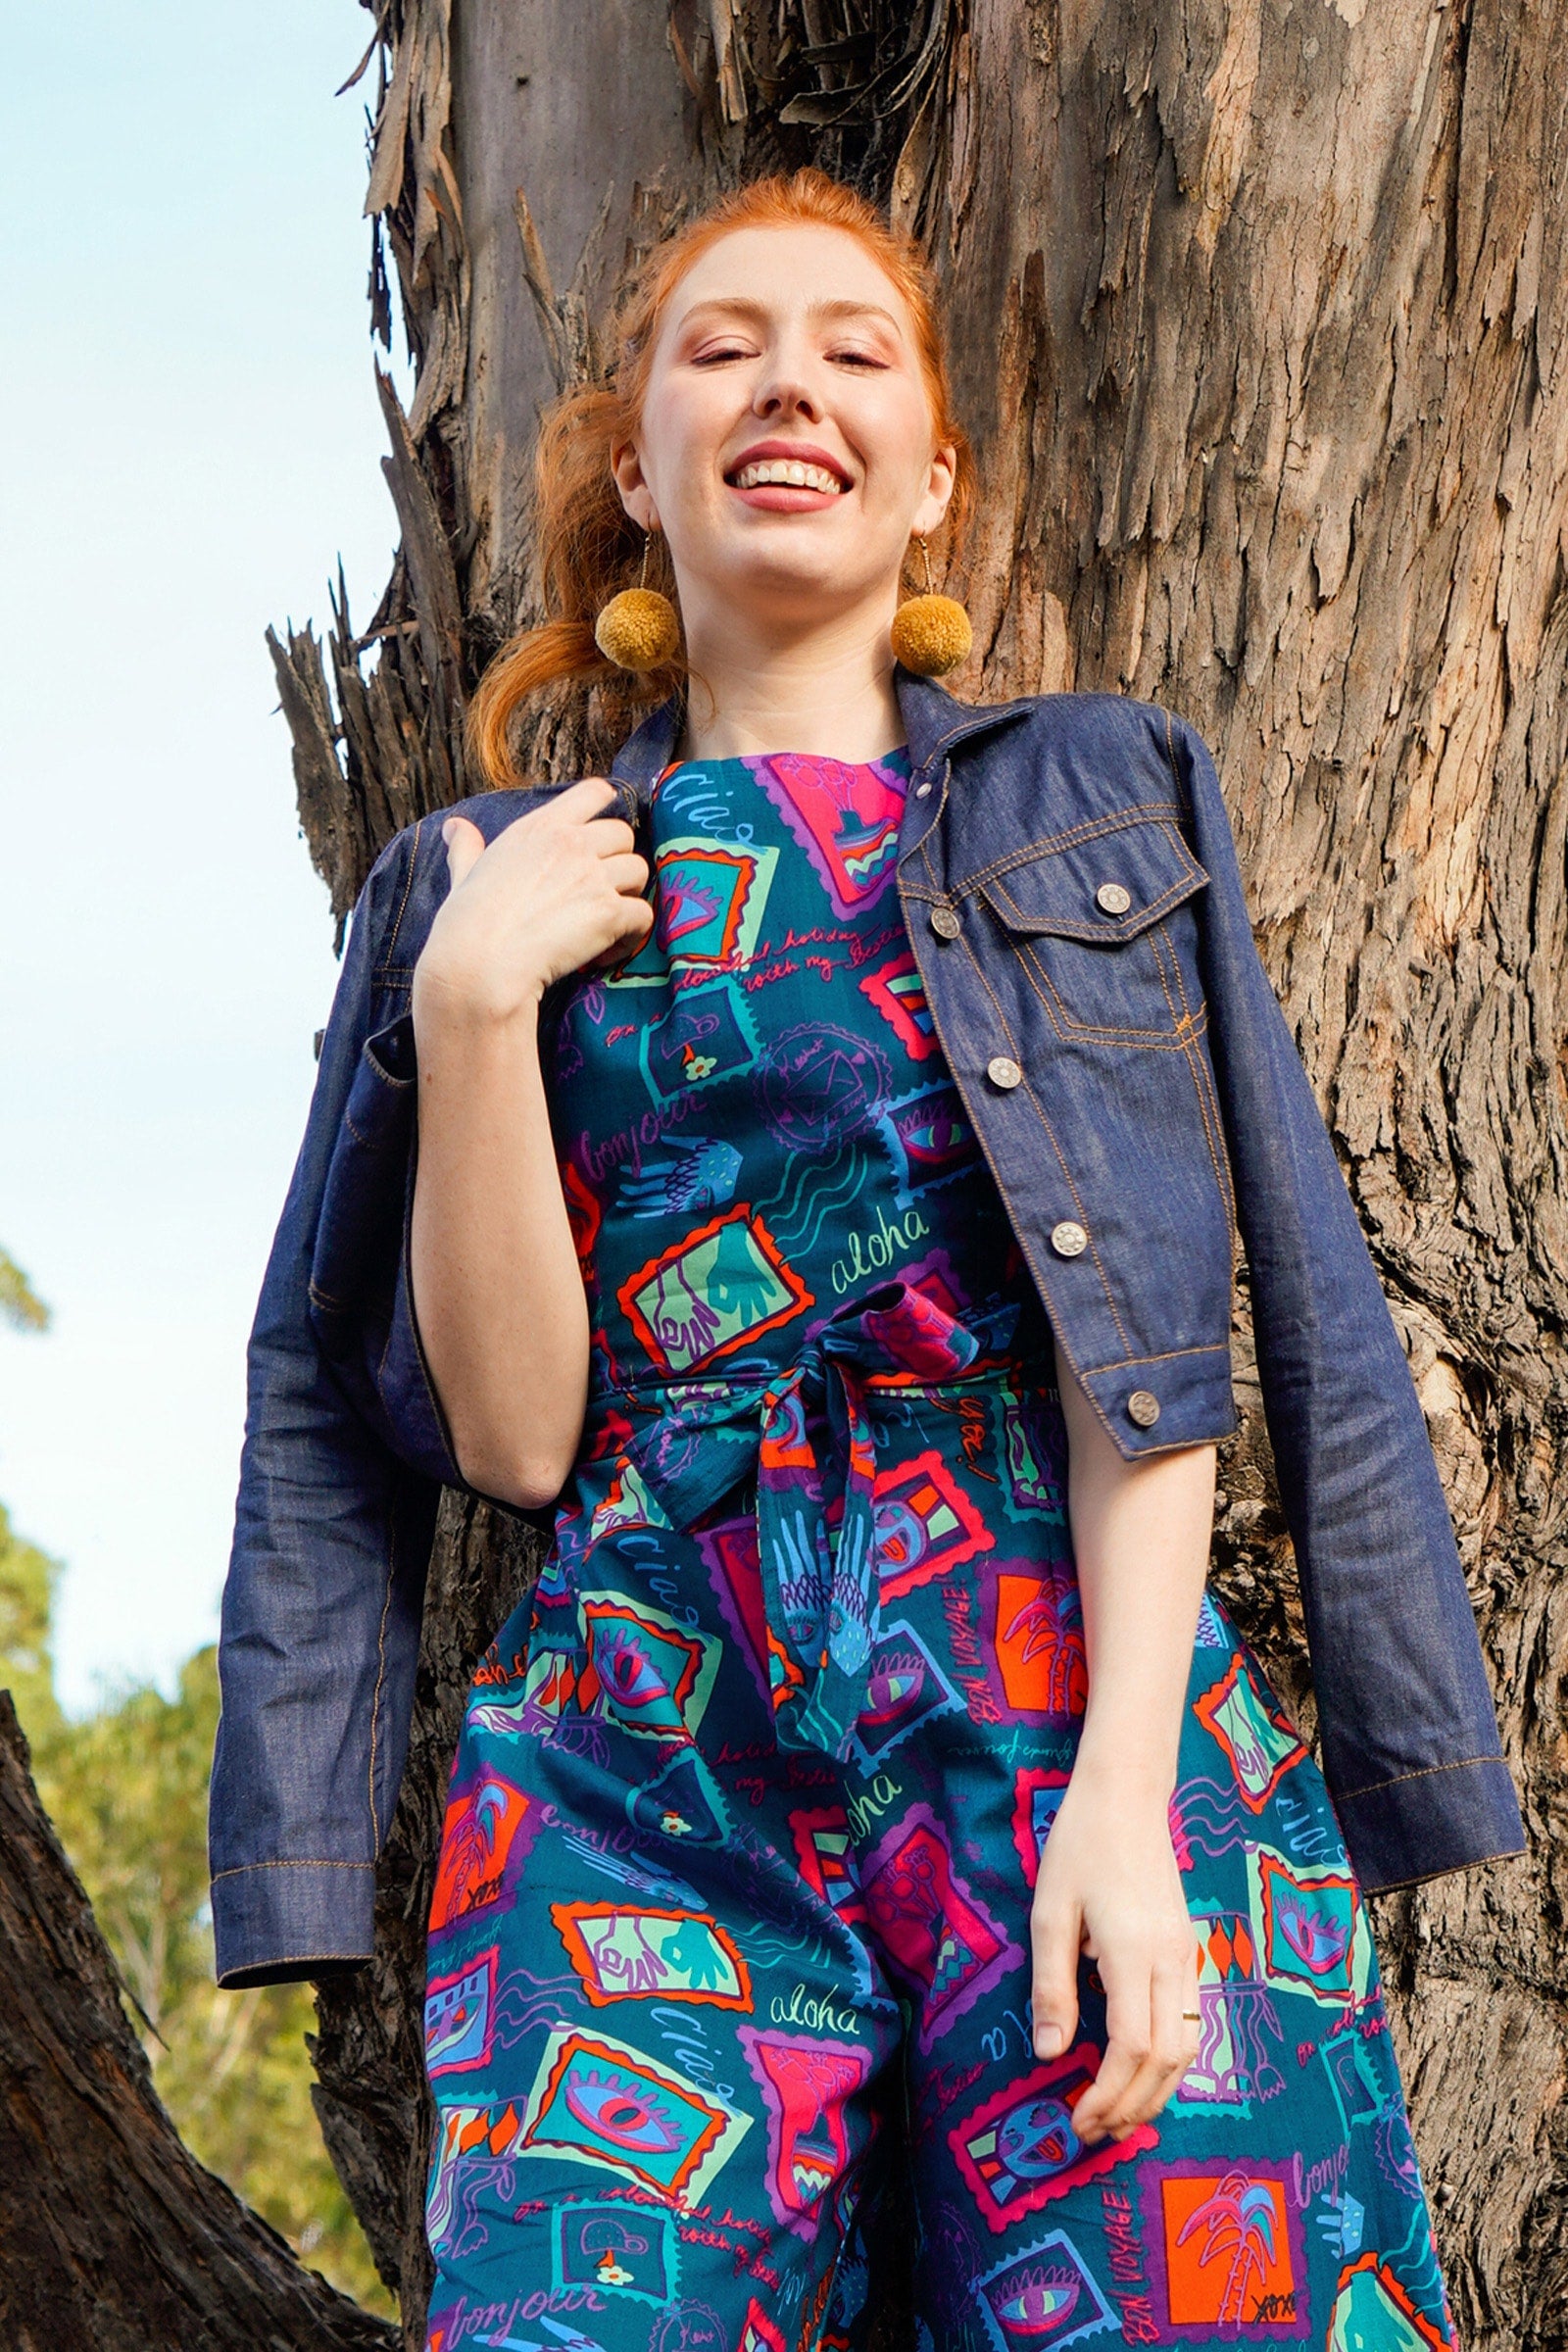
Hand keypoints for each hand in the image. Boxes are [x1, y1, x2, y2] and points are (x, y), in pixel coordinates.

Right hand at [413, 778, 653, 1026]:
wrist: (480, 965)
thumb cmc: (466, 924)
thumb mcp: (464, 874)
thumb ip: (467, 848)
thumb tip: (454, 827)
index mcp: (539, 827)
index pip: (593, 792)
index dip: (606, 809)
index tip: (602, 836)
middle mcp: (571, 843)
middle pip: (623, 834)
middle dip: (616, 863)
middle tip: (595, 896)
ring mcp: (593, 876)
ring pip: (639, 872)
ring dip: (627, 897)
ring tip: (602, 926)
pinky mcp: (609, 912)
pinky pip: (643, 915)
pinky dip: (630, 937)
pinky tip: (604, 955)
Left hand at [1028, 1763, 1198, 2144]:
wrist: (1127, 1798)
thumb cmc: (1079, 1847)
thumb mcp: (1050, 1912)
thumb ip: (1052, 1985)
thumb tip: (1049, 2055)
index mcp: (1135, 1952)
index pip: (1133, 2047)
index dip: (1107, 2094)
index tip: (1076, 2119)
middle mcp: (1172, 1961)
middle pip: (1167, 2060)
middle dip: (1132, 2106)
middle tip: (1092, 2132)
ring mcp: (1189, 1957)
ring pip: (1188, 2048)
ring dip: (1156, 2092)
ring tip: (1116, 2117)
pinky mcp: (1190, 1952)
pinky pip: (1192, 2024)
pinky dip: (1171, 2063)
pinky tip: (1142, 2075)